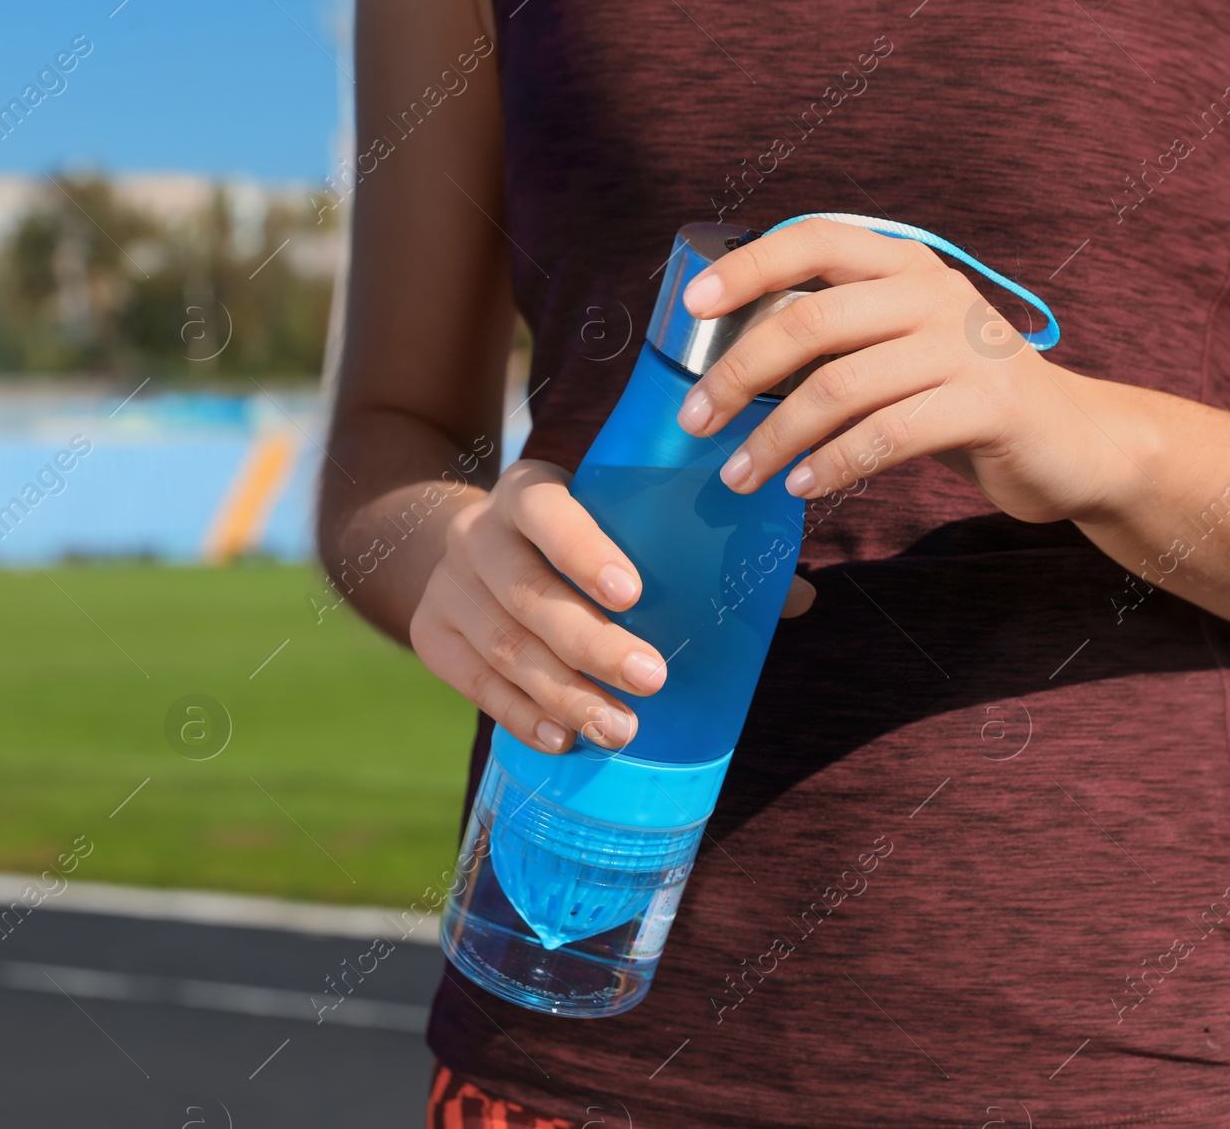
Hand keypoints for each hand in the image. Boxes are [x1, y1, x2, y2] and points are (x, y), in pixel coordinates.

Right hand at [409, 459, 816, 754]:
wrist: (466, 548)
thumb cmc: (574, 537)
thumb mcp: (616, 521)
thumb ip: (695, 551)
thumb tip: (797, 599)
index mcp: (529, 491)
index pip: (548, 512)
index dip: (584, 550)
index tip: (635, 593)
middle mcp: (479, 536)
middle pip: (528, 594)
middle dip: (592, 645)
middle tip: (653, 680)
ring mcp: (450, 589)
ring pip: (504, 647)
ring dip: (565, 694)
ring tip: (621, 729)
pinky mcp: (432, 637)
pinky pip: (474, 683)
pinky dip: (521, 715)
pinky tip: (564, 739)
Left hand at [673, 218, 1127, 524]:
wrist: (1073, 442)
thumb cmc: (964, 399)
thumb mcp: (902, 350)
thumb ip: (838, 343)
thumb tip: (733, 370)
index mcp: (905, 266)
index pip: (814, 240)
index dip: (747, 266)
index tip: (691, 304)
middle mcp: (933, 294)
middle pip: (810, 321)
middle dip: (737, 374)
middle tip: (696, 421)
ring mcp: (964, 347)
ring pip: (839, 387)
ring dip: (775, 438)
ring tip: (739, 477)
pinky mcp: (987, 404)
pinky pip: (885, 434)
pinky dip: (832, 465)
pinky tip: (802, 487)